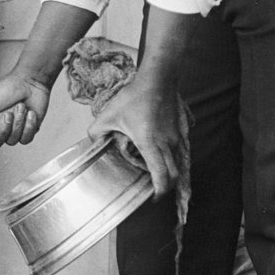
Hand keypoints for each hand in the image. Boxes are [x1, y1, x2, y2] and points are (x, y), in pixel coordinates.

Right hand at [0, 73, 51, 153]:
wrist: (30, 82)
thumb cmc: (8, 87)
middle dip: (3, 129)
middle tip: (7, 114)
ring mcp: (13, 131)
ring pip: (12, 141)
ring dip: (17, 123)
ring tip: (20, 108)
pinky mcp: (27, 131)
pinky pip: (26, 138)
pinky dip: (29, 125)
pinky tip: (29, 113)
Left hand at [90, 70, 183, 194]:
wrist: (158, 77)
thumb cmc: (135, 96)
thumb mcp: (109, 114)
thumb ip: (97, 130)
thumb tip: (91, 140)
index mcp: (151, 145)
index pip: (162, 177)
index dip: (159, 192)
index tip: (152, 197)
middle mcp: (168, 143)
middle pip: (174, 174)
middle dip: (166, 186)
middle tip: (155, 188)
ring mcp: (178, 136)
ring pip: (179, 161)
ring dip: (171, 170)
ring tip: (159, 171)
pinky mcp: (183, 127)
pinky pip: (183, 147)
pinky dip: (176, 156)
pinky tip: (166, 152)